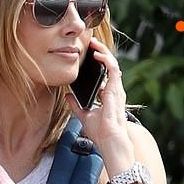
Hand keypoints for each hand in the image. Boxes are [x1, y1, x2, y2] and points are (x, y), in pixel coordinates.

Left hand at [66, 39, 131, 160]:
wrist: (109, 140)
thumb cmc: (101, 133)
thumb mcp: (84, 115)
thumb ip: (76, 105)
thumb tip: (67, 96)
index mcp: (108, 96)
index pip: (104, 75)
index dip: (97, 64)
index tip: (88, 56)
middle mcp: (114, 91)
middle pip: (109, 66)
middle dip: (100, 53)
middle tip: (90, 44)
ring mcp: (116, 89)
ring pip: (112, 64)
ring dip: (103, 52)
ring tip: (93, 44)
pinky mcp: (116, 89)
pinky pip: (113, 68)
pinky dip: (105, 59)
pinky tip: (97, 54)